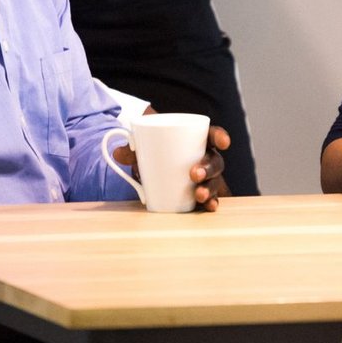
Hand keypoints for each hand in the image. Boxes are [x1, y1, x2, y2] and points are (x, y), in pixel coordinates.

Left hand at [112, 124, 230, 211]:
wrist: (152, 163)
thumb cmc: (154, 149)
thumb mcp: (144, 147)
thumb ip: (132, 148)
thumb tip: (118, 153)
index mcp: (196, 140)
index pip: (212, 135)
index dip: (220, 137)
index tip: (223, 142)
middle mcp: (205, 158)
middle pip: (215, 161)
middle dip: (208, 168)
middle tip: (193, 174)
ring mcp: (204, 177)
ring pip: (215, 181)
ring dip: (210, 188)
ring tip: (199, 194)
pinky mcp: (199, 192)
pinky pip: (210, 198)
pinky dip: (211, 203)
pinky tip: (209, 207)